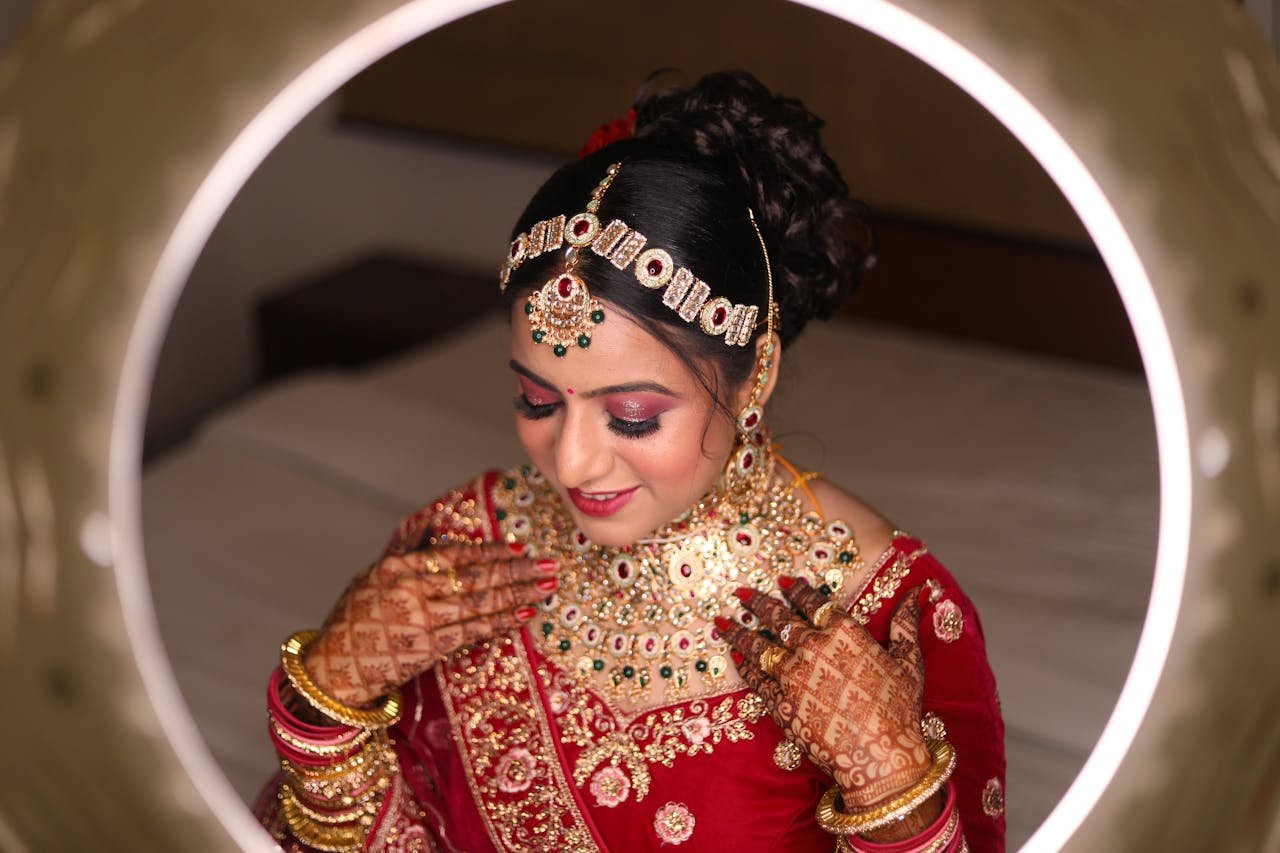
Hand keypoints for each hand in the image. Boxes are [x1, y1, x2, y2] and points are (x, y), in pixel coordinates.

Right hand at [304, 541, 556, 705]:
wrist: (334, 670)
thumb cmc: (354, 622)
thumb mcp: (373, 578)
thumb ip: (408, 556)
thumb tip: (434, 526)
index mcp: (397, 568)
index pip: (454, 555)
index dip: (490, 551)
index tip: (517, 546)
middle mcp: (410, 589)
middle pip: (475, 576)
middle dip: (516, 569)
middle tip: (546, 564)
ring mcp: (421, 619)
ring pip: (481, 602)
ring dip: (518, 593)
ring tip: (546, 585)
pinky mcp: (429, 649)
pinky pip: (474, 631)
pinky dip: (503, 621)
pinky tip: (525, 613)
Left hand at [718, 578, 929, 807]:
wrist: (880, 758)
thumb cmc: (899, 710)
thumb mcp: (908, 661)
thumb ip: (906, 623)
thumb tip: (916, 592)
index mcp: (843, 632)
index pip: (813, 601)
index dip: (796, 589)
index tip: (782, 580)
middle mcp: (813, 647)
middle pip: (778, 618)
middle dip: (758, 603)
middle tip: (741, 592)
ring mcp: (792, 674)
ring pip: (759, 645)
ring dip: (739, 631)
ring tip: (724, 621)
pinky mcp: (780, 703)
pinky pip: (755, 679)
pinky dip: (743, 666)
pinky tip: (733, 656)